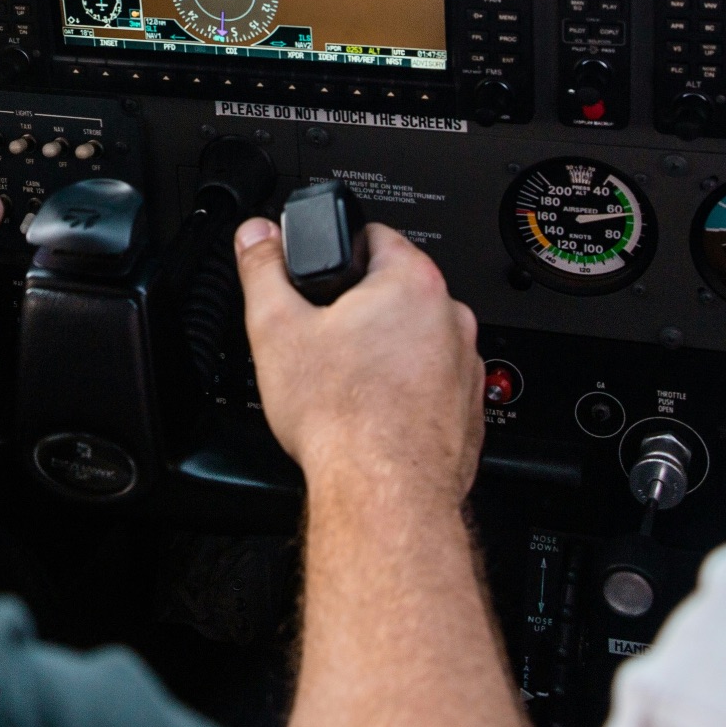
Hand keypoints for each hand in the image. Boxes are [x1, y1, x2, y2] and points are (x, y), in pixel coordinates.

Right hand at [234, 217, 484, 507]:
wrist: (383, 491)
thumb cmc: (342, 416)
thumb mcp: (275, 328)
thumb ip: (263, 269)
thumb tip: (257, 235)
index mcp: (412, 282)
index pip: (374, 236)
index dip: (335, 255)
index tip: (317, 282)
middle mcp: (451, 318)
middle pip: (394, 292)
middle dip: (357, 311)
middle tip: (322, 341)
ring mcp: (465, 366)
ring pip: (414, 341)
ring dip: (383, 353)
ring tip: (345, 384)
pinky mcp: (467, 409)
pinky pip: (430, 385)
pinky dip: (403, 393)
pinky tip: (371, 414)